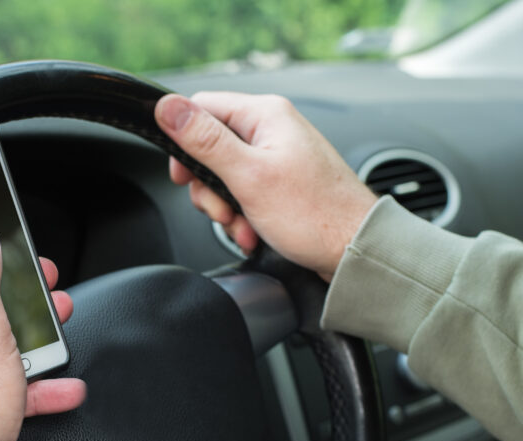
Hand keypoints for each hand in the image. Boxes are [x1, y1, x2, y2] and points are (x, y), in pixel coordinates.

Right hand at [155, 92, 377, 280]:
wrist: (354, 250)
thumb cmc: (316, 215)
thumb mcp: (248, 176)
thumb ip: (204, 140)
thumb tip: (168, 107)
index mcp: (266, 114)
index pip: (201, 108)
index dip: (183, 143)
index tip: (183, 176)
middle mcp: (273, 129)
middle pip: (210, 147)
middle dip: (209, 187)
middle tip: (222, 209)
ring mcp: (279, 156)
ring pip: (226, 176)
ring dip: (227, 208)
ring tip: (243, 226)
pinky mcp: (283, 182)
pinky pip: (246, 193)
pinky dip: (244, 216)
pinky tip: (254, 232)